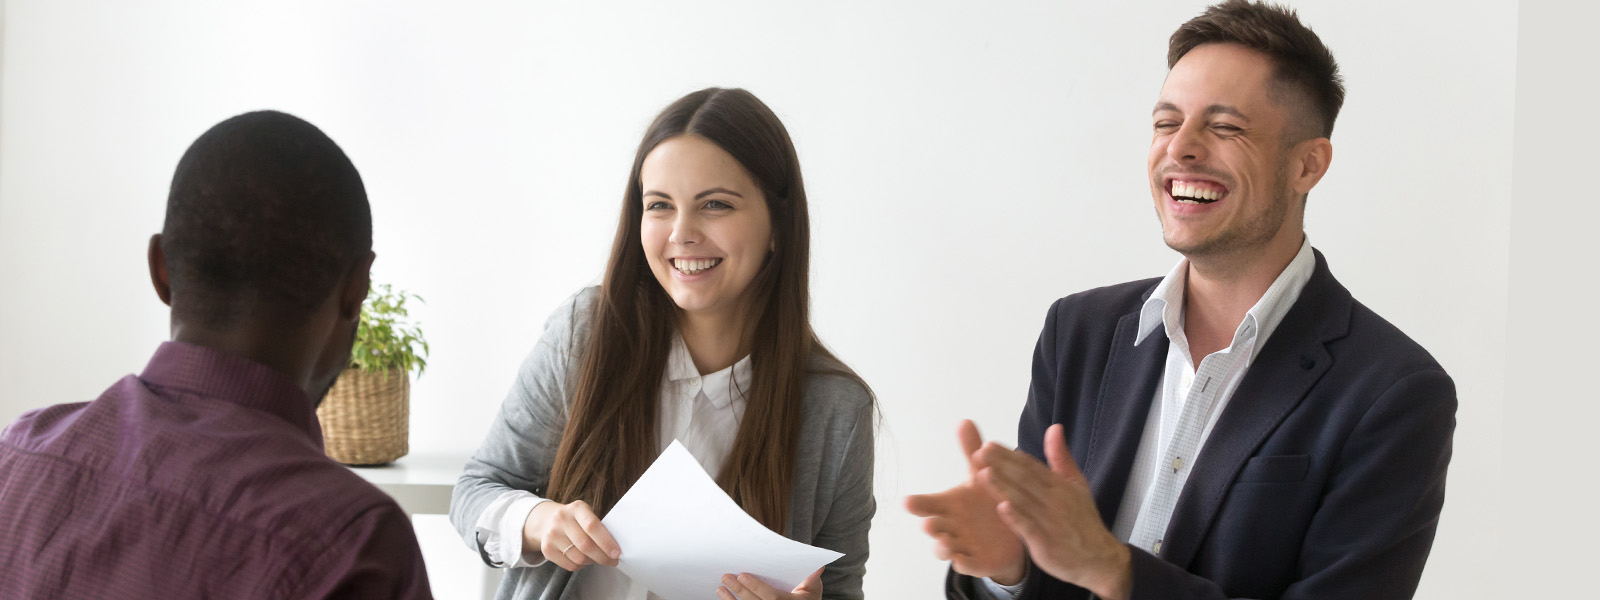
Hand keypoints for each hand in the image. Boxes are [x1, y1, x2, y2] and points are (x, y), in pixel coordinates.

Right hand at [521, 499, 620, 570]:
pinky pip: (570, 565)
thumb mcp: (586, 514)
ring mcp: (552, 535)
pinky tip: (584, 559)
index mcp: (576, 508)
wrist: (547, 520)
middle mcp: (562, 519)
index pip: (592, 526)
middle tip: (612, 561)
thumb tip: (615, 548)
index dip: (606, 541)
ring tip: (597, 558)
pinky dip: (581, 566)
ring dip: (592, 562)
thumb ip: (599, 527)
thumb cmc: (575, 520)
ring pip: (578, 558)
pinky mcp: (547, 549)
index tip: (616, 552)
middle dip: (603, 556)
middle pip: (585, 545)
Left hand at [717, 568, 821, 599]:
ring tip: (720, 588)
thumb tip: (818, 566)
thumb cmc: (807, 599)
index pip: (771, 597)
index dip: (756, 587)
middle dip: (740, 591)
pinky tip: (725, 597)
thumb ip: (812, 578)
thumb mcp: (813, 589)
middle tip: (726, 577)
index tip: (742, 575)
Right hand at [905, 420, 1027, 584]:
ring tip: (944, 542)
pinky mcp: (976, 561)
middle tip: (928, 522)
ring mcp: (961, 545)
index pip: (928, 503)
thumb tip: (965, 420)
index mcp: (949, 504)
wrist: (1011, 534)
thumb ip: (972, 451)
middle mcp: (950, 525)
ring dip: (942, 546)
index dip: (917, 504)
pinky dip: (964, 563)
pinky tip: (961, 560)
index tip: (907, 501)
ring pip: (946, 548)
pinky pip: (967, 565)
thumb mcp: (982, 475)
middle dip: (930, 525)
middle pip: (934, 526)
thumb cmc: (987, 501)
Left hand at [974, 424, 1130, 599]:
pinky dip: (1017, 519)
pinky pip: (1030, 529)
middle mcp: (1055, 501)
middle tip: (979, 452)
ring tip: (983, 473)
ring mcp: (1051, 523)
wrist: (1099, 559)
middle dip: (1001, 465)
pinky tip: (1002, 508)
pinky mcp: (1047, 544)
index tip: (989, 444)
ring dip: (1003, 487)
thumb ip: (1061, 457)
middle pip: (1025, 480)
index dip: (1010, 455)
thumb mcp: (1077, 485)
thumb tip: (1054, 427)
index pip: (1031, 466)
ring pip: (1024, 502)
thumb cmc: (1082, 520)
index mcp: (1059, 485)